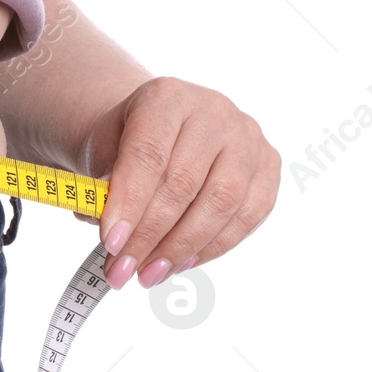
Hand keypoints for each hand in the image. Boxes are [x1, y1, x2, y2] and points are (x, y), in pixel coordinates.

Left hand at [73, 76, 279, 287]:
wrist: (161, 127)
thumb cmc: (126, 144)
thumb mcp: (102, 153)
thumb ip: (102, 187)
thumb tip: (112, 235)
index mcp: (165, 97)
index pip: (148, 154)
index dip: (129, 203)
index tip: (109, 243)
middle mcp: (213, 110)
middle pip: (183, 182)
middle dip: (150, 235)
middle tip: (122, 269)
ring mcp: (248, 137)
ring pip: (221, 202)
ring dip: (182, 247)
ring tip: (149, 274)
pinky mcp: (269, 164)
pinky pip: (248, 214)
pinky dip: (214, 246)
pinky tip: (182, 264)